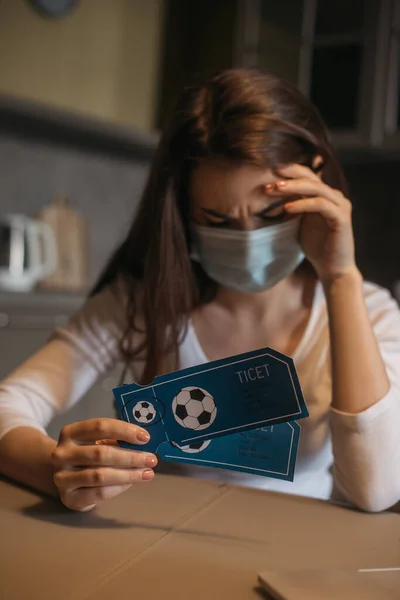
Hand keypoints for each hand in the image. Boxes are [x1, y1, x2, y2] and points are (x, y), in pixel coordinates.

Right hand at [51, 418, 156, 511]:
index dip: (124, 430)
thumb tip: (145, 441)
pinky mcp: (68, 498)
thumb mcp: (96, 441)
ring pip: (100, 475)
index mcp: (70, 432)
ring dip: (128, 474)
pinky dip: (119, 488)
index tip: (145, 437)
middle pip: (101, 453)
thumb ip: (116, 439)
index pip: (99, 426)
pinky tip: (131, 483)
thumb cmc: (87, 454)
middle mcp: (61, 454)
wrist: (64, 478)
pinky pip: (99, 493)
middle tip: (151, 459)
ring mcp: (62, 477)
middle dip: (131, 456)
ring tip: (147, 473)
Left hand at [266, 162, 355, 282]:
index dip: (289, 172)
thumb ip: (293, 207)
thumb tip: (272, 194)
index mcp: (325, 196)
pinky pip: (321, 205)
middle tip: (271, 174)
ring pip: (316, 188)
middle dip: (290, 175)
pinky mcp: (341, 218)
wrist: (332, 269)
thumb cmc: (317, 247)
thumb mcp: (300, 223)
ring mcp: (340, 206)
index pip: (307, 177)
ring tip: (276, 188)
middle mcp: (335, 197)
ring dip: (294, 187)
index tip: (269, 172)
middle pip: (311, 178)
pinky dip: (303, 204)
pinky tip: (287, 208)